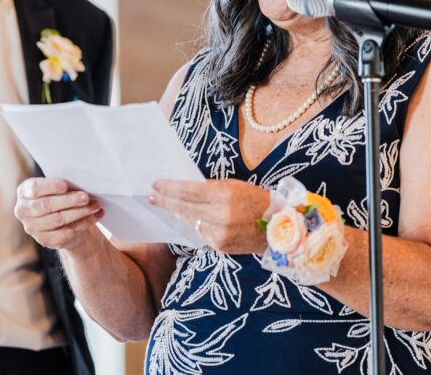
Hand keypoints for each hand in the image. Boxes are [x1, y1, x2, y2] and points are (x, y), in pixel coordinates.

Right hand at [14, 177, 104, 250]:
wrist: (63, 220)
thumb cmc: (60, 196)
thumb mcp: (57, 187)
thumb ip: (62, 185)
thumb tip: (80, 183)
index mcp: (24, 192)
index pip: (34, 189)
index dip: (50, 187)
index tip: (65, 186)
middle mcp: (23, 211)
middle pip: (46, 206)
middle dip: (68, 201)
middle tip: (86, 197)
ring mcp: (32, 228)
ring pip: (58, 220)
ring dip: (80, 212)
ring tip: (96, 205)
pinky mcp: (45, 240)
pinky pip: (67, 232)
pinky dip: (84, 223)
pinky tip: (96, 215)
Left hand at [150, 179, 269, 253]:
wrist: (277, 227)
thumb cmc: (255, 200)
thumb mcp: (233, 186)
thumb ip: (209, 188)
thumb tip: (184, 190)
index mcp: (223, 195)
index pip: (188, 191)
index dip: (169, 188)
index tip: (156, 184)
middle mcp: (220, 215)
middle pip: (184, 207)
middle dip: (166, 201)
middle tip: (153, 196)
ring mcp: (219, 233)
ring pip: (190, 222)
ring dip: (177, 213)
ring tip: (166, 205)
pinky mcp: (220, 246)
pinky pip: (200, 233)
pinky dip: (194, 224)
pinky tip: (187, 218)